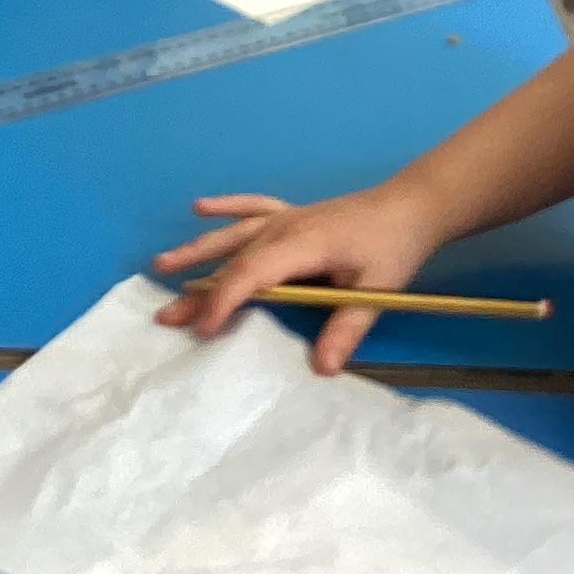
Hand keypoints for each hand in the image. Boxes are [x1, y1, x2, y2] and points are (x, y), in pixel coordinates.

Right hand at [151, 183, 445, 373]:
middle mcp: (284, 229)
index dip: (224, 302)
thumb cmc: (394, 247)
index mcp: (302, 245)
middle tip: (164, 317)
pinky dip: (226, 207)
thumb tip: (322, 368)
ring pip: (233, 236)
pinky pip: (251, 207)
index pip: (252, 274)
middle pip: (233, 262)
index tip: (202, 330)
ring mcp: (286, 218)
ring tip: (161, 266)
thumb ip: (346, 328)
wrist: (412, 205)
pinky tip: (199, 208)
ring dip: (197, 251)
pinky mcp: (292, 215)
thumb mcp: (377, 291)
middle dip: (197, 291)